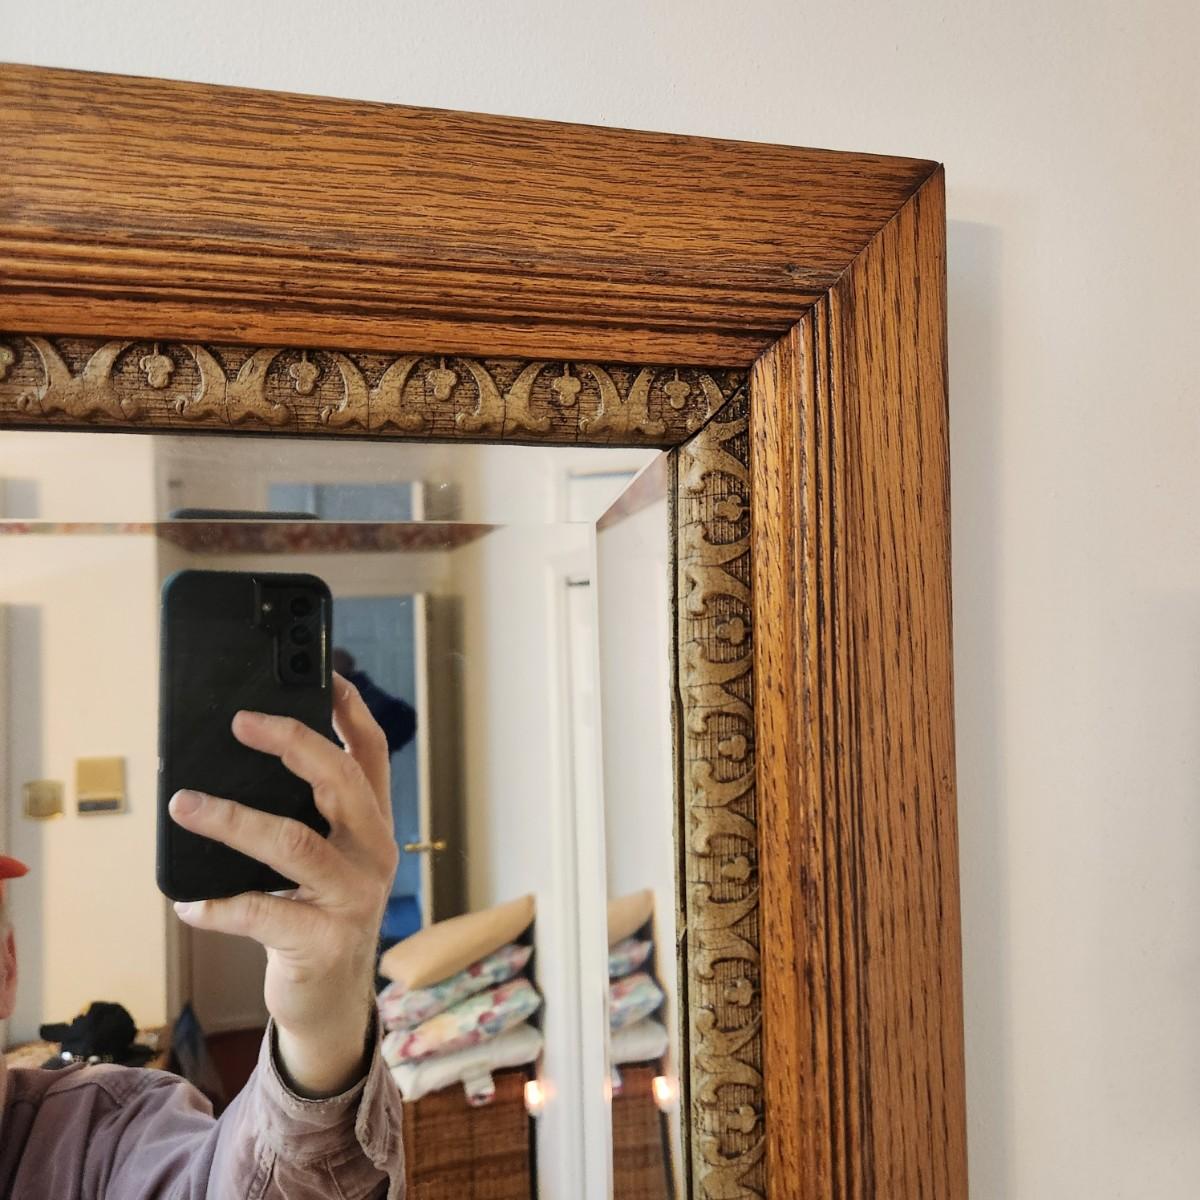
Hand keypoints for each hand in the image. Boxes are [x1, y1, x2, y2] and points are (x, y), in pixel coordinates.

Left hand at [169, 673, 397, 1096]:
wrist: (330, 1001)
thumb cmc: (316, 917)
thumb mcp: (327, 860)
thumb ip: (307, 816)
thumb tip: (238, 761)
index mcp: (373, 826)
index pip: (372, 755)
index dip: (351, 711)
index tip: (324, 675)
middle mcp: (373, 853)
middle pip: (341, 781)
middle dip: (292, 743)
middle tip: (241, 722)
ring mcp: (352, 898)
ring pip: (294, 842)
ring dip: (232, 819)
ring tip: (184, 804)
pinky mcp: (321, 941)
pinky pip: (260, 912)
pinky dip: (218, 904)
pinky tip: (189, 903)